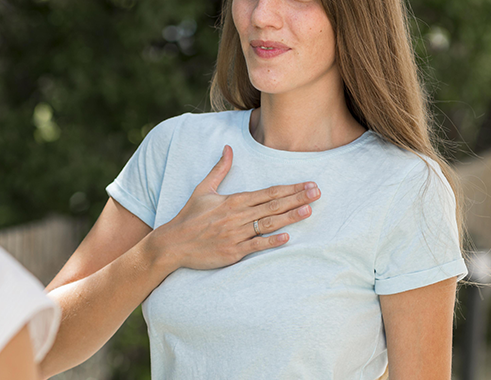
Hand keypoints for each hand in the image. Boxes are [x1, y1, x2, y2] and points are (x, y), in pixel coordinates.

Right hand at [144, 145, 319, 270]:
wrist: (173, 243)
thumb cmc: (189, 216)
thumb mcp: (203, 189)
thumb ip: (219, 169)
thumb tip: (228, 148)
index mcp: (233, 200)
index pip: (267, 192)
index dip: (289, 188)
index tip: (308, 184)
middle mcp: (236, 216)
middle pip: (272, 206)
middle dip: (297, 198)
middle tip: (318, 193)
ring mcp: (235, 234)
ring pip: (267, 224)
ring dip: (289, 217)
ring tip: (309, 210)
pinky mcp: (232, 252)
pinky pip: (255, 246)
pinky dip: (271, 241)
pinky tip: (287, 237)